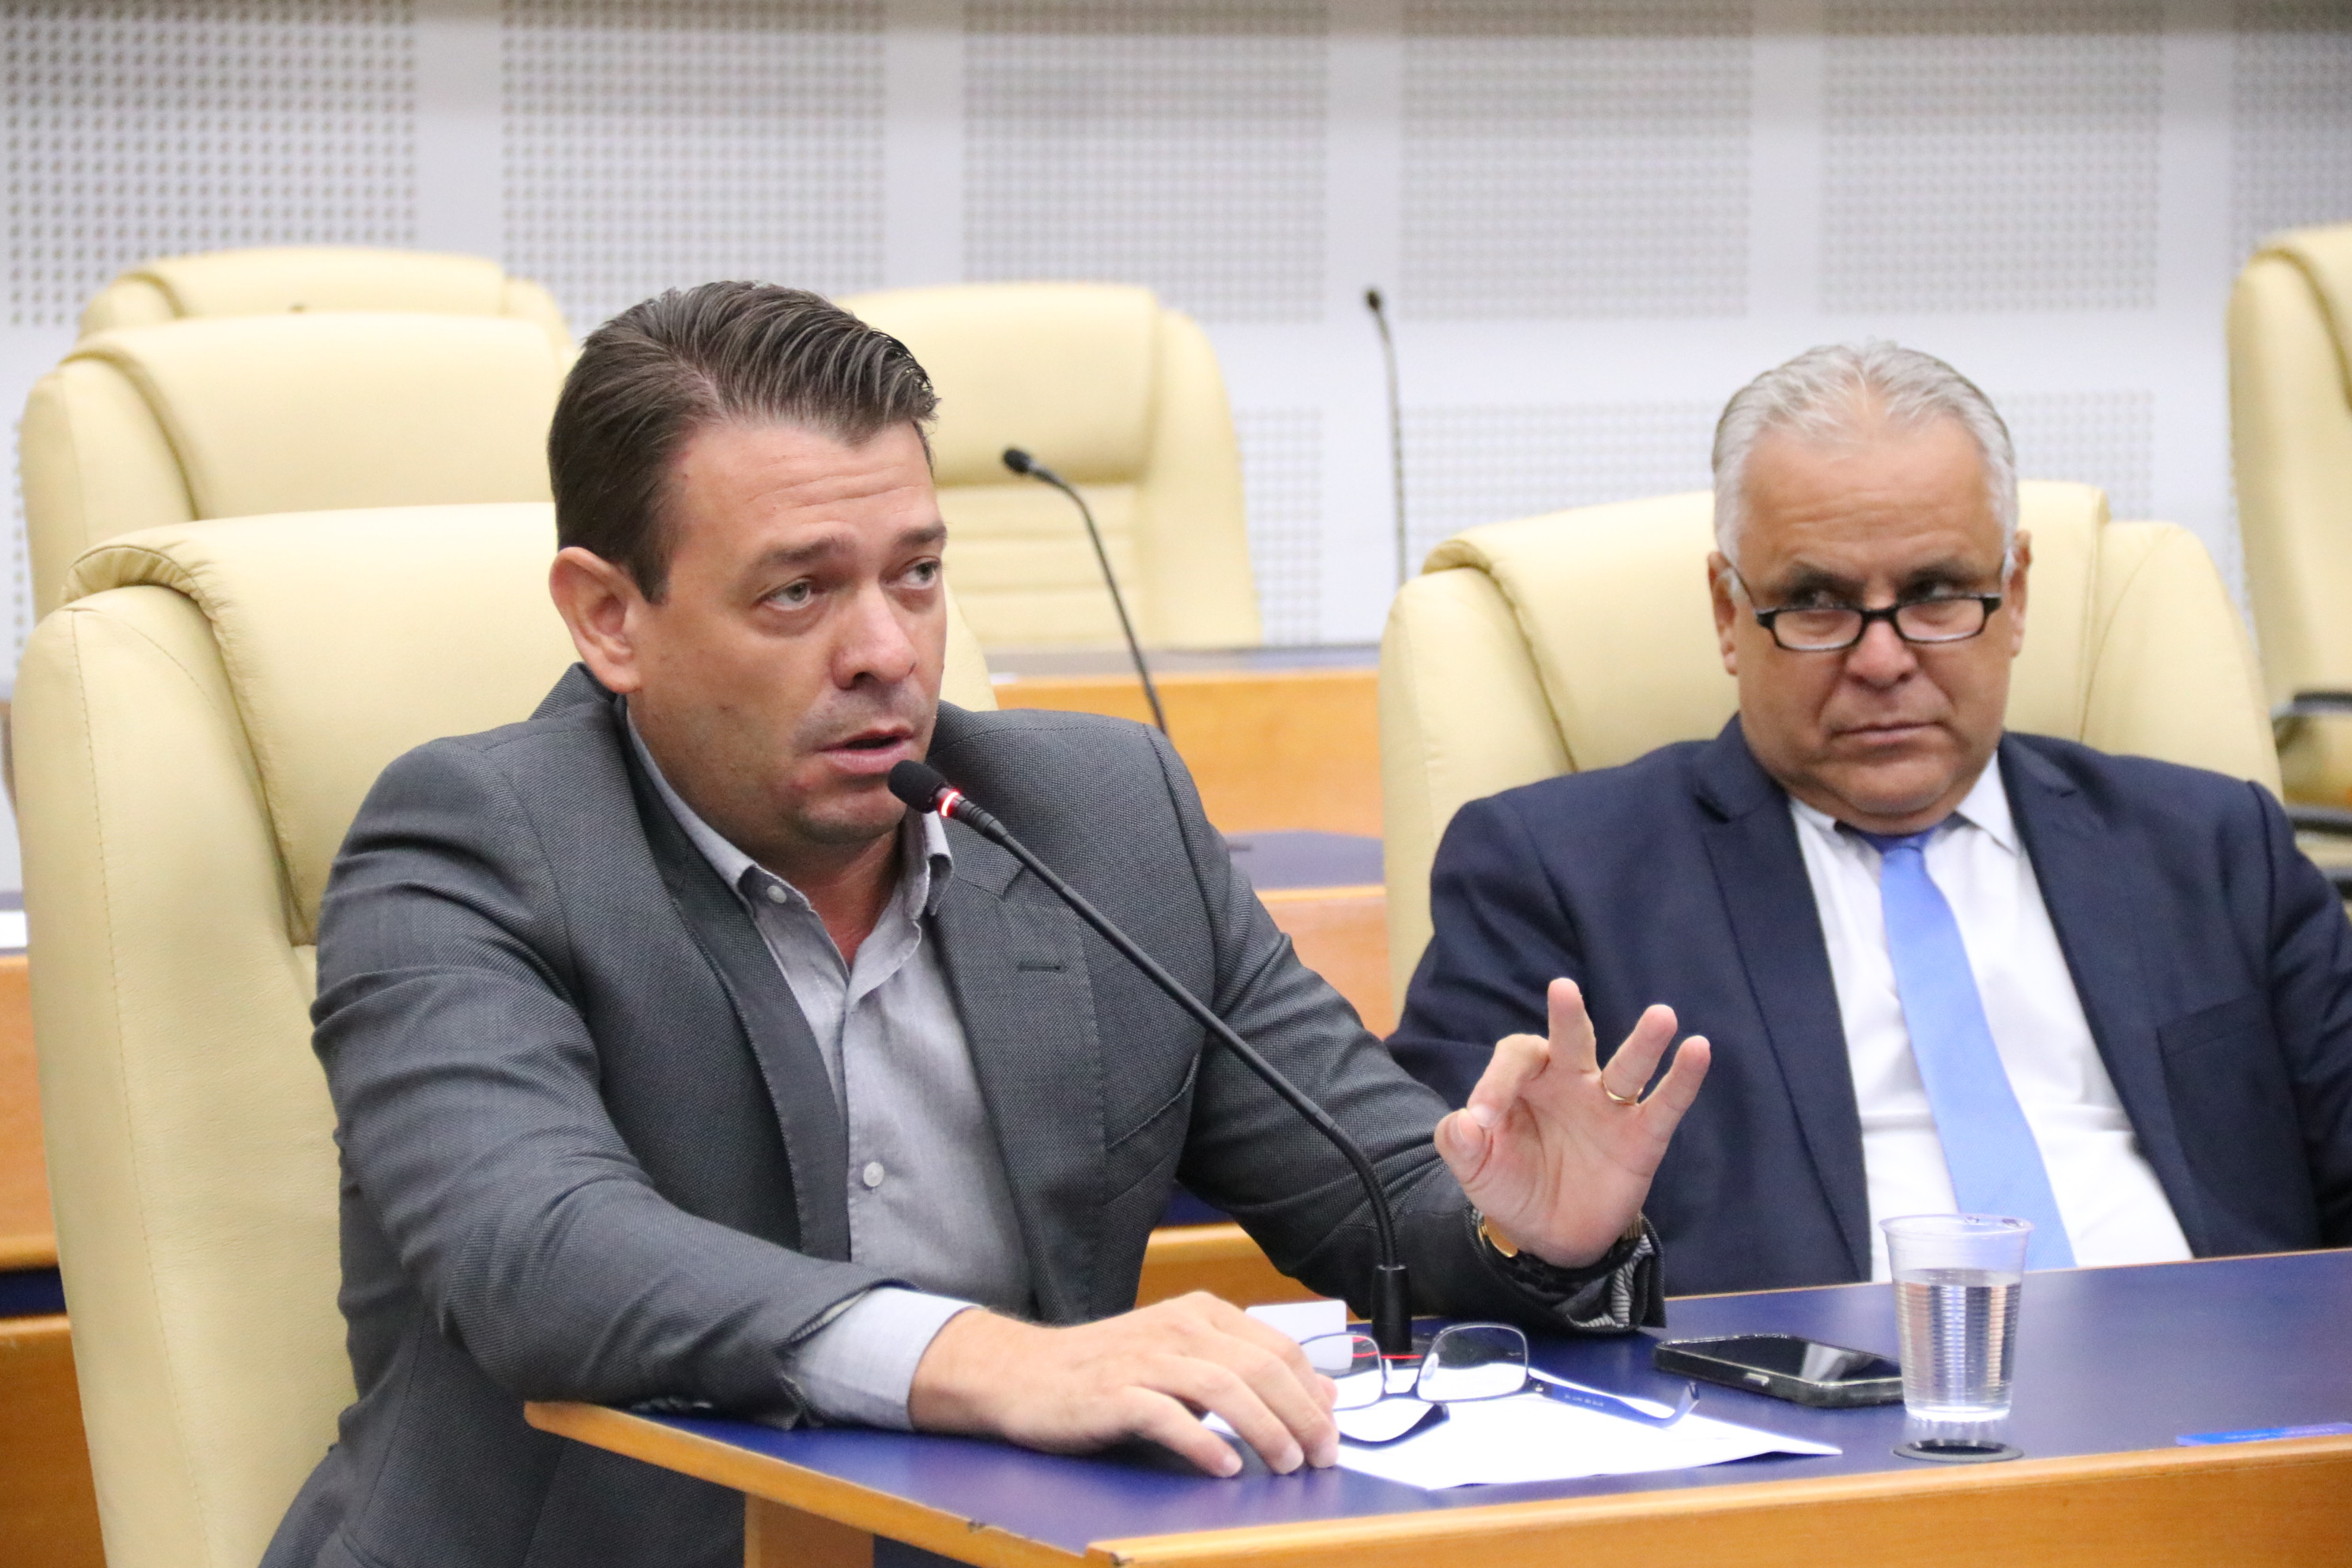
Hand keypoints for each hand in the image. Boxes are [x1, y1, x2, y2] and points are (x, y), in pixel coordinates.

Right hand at [905, 1292, 1337, 1477]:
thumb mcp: (1180, 1357)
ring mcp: (1145, 1358)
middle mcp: (1177, 1327)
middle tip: (1321, 1458)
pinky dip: (1203, 1443)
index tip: (1333, 1431)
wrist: (1023, 1373)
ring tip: (1285, 1465)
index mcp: (1200, 1313)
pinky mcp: (1113, 1392)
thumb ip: (1241, 1368)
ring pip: (1225, 1387)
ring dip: (1265, 1430)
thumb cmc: (1107, 1371)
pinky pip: (1168, 1415)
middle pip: (1261, 1367)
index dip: (1314, 1392)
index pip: (1278, 1347)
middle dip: (1301, 1416)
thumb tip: (1318, 1396)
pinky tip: (1224, 1467)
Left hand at [1435, 978, 1709, 1268]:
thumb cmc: (1510, 1185)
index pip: (1517, 1056)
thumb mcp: (1474, 1167)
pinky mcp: (1642, 1138)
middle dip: (1567, 1017)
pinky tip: (1698, 1049)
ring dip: (1644, 1042)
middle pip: (1572, 1041)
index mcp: (1527, 1080)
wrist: (1548, 1236)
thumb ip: (1460, 1142)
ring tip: (1662, 1015)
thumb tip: (1464, 1120)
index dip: (1496, 1081)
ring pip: (1627, 1066)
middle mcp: (1570, 1081)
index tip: (1482, 1119)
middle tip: (1562, 989)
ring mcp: (1609, 1107)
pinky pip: (1665, 1104)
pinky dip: (1683, 1079)